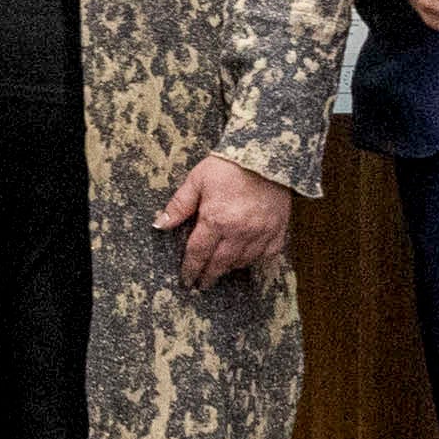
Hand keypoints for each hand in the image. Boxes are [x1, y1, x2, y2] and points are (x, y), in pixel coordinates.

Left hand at [156, 154, 294, 285]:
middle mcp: (240, 231)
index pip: (199, 253)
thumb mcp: (197, 180)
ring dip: (230, 268)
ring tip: (220, 269)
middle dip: (209, 275)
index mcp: (216, 219)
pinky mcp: (279, 229)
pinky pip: (267, 254)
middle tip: (201, 284)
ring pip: (243, 261)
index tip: (186, 280)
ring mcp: (262, 232)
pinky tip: (246, 258)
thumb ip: (179, 205)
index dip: (191, 269)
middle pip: (221, 263)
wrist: (267, 154)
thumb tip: (160, 225)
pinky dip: (255, 259)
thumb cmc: (228, 166)